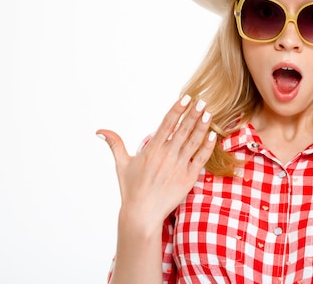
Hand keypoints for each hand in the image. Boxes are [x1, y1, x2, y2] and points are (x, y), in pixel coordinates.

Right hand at [96, 95, 215, 230]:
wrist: (142, 214)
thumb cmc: (131, 189)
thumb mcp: (122, 165)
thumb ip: (115, 144)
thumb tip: (100, 131)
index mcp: (152, 150)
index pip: (167, 124)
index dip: (177, 110)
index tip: (186, 98)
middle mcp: (166, 156)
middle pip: (183, 130)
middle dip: (193, 114)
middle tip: (202, 101)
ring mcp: (179, 167)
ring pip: (193, 142)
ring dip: (202, 127)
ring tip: (208, 113)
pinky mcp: (188, 178)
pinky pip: (200, 159)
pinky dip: (207, 147)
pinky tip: (212, 135)